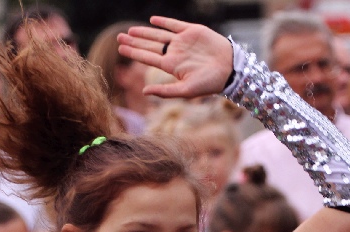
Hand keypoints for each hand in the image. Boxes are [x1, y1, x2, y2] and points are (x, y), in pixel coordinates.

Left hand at [117, 17, 233, 98]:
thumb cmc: (210, 83)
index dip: (134, 52)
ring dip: (144, 32)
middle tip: (119, 37)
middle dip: (134, 41)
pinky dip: (164, 22)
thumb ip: (165, 92)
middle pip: (150, 45)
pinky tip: (153, 20)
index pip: (148, 58)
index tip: (120, 49)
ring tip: (130, 31)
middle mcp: (175, 53)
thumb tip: (144, 92)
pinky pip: (175, 25)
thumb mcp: (186, 90)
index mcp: (171, 66)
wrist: (230, 69)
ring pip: (159, 35)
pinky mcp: (192, 31)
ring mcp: (182, 41)